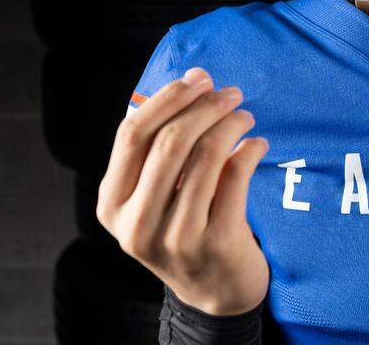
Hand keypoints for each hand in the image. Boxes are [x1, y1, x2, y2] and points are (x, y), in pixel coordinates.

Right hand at [97, 67, 269, 314]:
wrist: (215, 290)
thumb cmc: (183, 227)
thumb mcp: (153, 197)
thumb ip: (158, 150)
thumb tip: (192, 81)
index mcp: (111, 204)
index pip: (132, 134)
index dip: (166, 98)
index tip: (197, 79)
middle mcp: (136, 223)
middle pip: (169, 141)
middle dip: (204, 106)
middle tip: (230, 92)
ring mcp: (175, 236)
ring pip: (205, 156)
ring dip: (230, 124)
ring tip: (243, 116)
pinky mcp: (216, 242)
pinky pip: (236, 176)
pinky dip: (250, 150)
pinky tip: (258, 144)